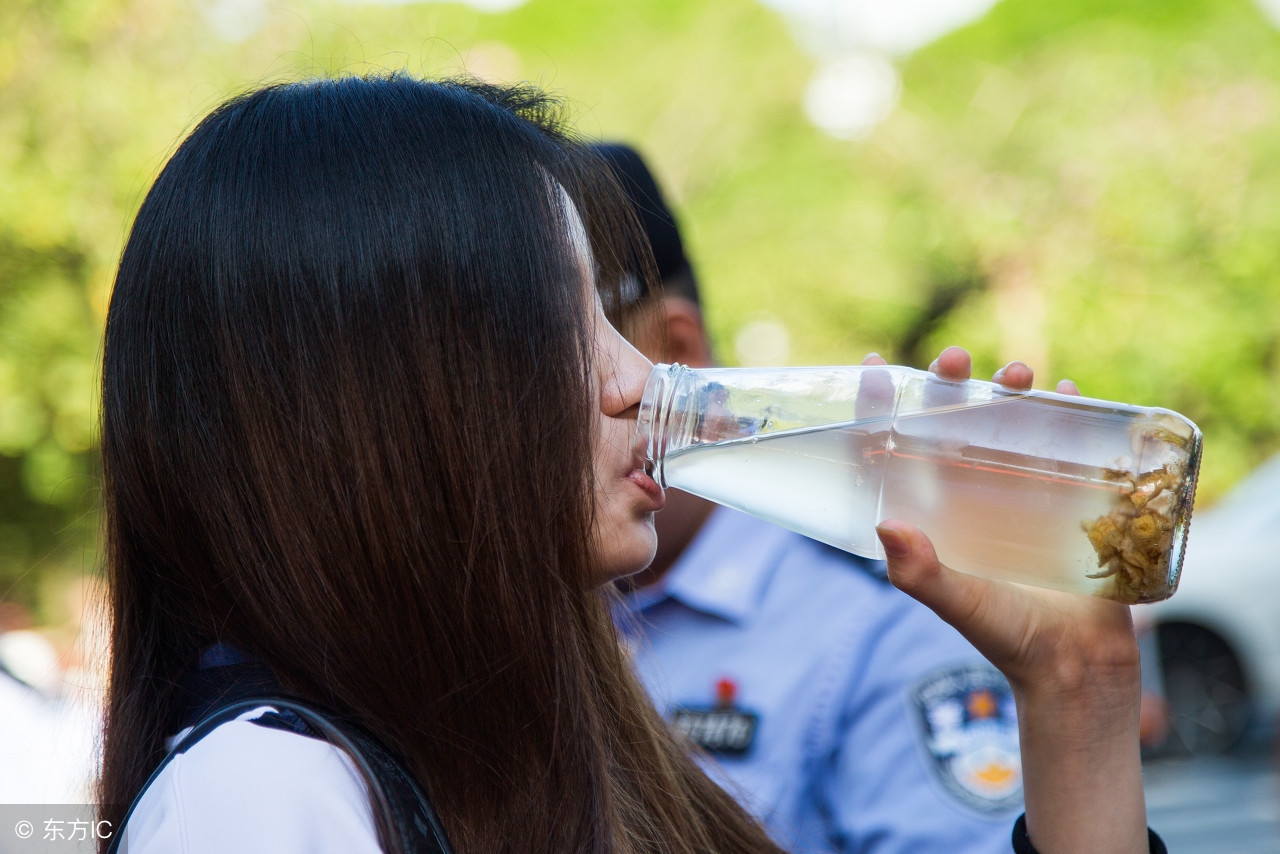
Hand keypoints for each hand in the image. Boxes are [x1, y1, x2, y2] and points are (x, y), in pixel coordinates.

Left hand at [867, 345, 1147, 853]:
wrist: (1076, 666)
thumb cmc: (1006, 637)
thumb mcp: (958, 604)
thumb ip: (922, 574)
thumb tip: (886, 527)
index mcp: (936, 512)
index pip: (899, 449)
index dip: (882, 408)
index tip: (874, 367)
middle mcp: (973, 494)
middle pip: (955, 422)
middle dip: (951, 384)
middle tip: (954, 359)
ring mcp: (1022, 493)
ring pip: (1011, 424)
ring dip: (1012, 390)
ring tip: (1018, 372)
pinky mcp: (1070, 499)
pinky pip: (1068, 445)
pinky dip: (1070, 414)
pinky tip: (1070, 392)